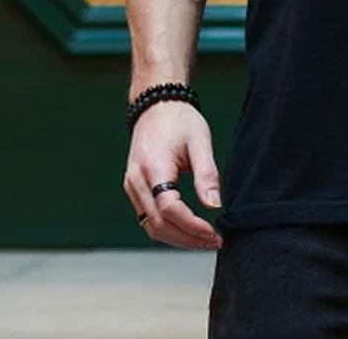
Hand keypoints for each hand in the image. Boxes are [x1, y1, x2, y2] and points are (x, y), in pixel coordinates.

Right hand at [123, 101, 223, 249]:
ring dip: (177, 238)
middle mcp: (137, 181)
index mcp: (154, 167)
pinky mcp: (135, 189)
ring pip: (151, 226)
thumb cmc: (181, 120)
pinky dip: (168, 228)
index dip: (193, 226)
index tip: (215, 233)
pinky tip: (189, 229)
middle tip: (214, 242)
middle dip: (187, 239)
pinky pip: (148, 217)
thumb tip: (215, 206)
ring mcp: (132, 187)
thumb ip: (207, 174)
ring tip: (205, 240)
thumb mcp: (200, 141)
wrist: (156, 105)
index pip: (170, 209)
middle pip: (158, 225)